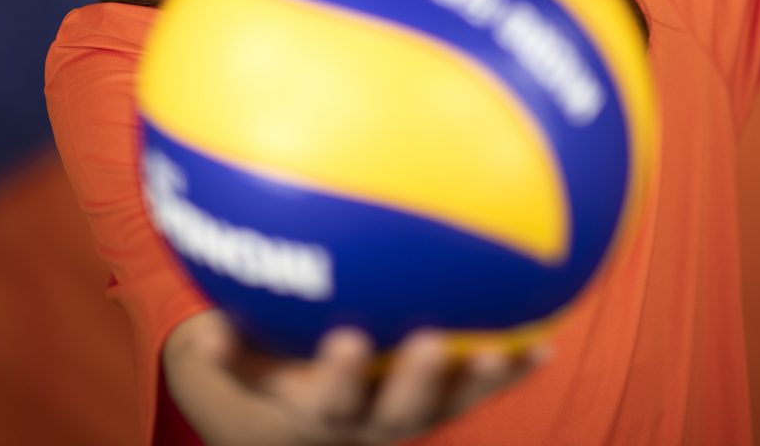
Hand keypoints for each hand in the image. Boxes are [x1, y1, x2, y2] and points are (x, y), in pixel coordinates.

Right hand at [163, 310, 551, 445]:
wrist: (282, 426)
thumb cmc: (248, 375)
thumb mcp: (220, 368)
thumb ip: (220, 351)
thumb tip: (212, 333)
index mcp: (313, 415)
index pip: (328, 404)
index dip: (340, 378)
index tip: (348, 340)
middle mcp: (365, 424)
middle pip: (399, 416)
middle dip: (417, 381)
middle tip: (433, 340)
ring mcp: (403, 416)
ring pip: (447, 406)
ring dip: (480, 380)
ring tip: (511, 349)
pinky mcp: (433, 403)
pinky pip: (475, 389)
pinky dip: (512, 368)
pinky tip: (547, 340)